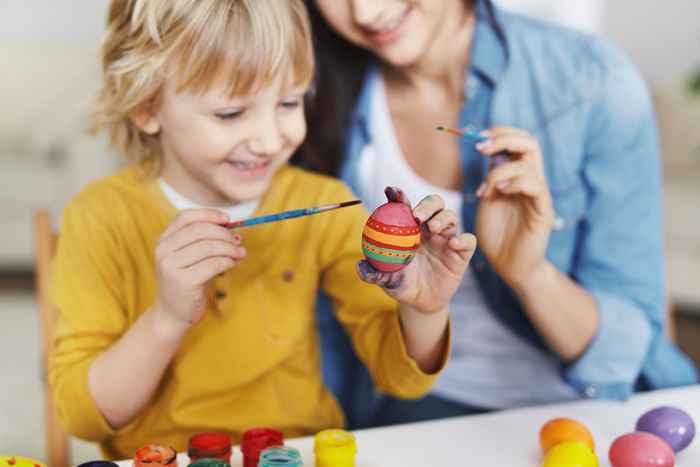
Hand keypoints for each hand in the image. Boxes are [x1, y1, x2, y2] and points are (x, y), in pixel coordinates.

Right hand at [153, 209, 245, 331]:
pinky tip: (232, 264)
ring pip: (209, 247)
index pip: (185, 217)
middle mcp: (164, 251)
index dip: (209, 214)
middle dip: (224, 234)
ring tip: (240, 254)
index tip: (228, 220)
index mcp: (164, 240)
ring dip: (230, 248)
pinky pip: (213, 264)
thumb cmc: (188, 281)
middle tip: (238, 241)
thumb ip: (206, 241)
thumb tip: (234, 230)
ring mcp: (171, 266)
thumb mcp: (192, 257)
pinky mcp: (183, 282)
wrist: (173, 313)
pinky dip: (227, 262)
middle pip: (200, 230)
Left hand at [358, 187, 476, 313]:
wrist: (420, 303)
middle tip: (418, 215)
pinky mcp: (461, 253)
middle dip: (427, 204)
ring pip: (451, 217)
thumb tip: (360, 266)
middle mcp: (429, 229)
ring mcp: (447, 239)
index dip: (399, 196)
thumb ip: (374, 273)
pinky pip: (468, 241)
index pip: (406, 206)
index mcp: (409, 228)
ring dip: (443, 218)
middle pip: (433, 204)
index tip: (391, 192)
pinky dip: (463, 240)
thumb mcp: (386, 280)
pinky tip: (454, 244)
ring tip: (433, 227)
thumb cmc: (400, 284)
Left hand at [474, 127, 554, 289]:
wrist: (509, 266)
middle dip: (504, 138)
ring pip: (530, 163)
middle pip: (530, 142)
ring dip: (502, 168)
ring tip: (485, 189)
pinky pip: (535, 186)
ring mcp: (539, 195)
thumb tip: (486, 150)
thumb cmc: (497, 235)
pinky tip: (497, 192)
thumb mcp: (488, 200)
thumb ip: (490, 177)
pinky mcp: (543, 211)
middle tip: (480, 148)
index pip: (519, 141)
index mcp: (519, 175)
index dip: (500, 133)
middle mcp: (532, 181)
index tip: (478, 139)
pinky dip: (514, 182)